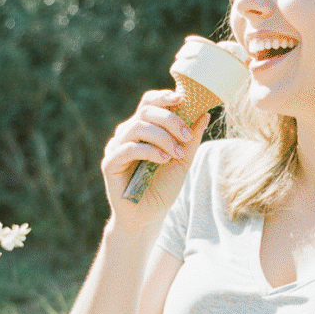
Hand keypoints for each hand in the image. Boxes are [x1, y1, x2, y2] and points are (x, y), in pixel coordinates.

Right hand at [101, 89, 209, 228]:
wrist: (148, 217)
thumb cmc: (163, 188)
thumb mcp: (182, 160)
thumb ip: (191, 139)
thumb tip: (205, 114)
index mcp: (143, 128)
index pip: (150, 102)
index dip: (164, 96)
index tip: (183, 99)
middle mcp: (127, 133)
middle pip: (146, 110)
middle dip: (170, 120)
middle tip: (186, 137)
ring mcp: (116, 147)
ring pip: (138, 127)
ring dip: (162, 137)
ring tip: (176, 154)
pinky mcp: (110, 163)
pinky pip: (128, 148)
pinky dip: (149, 151)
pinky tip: (163, 160)